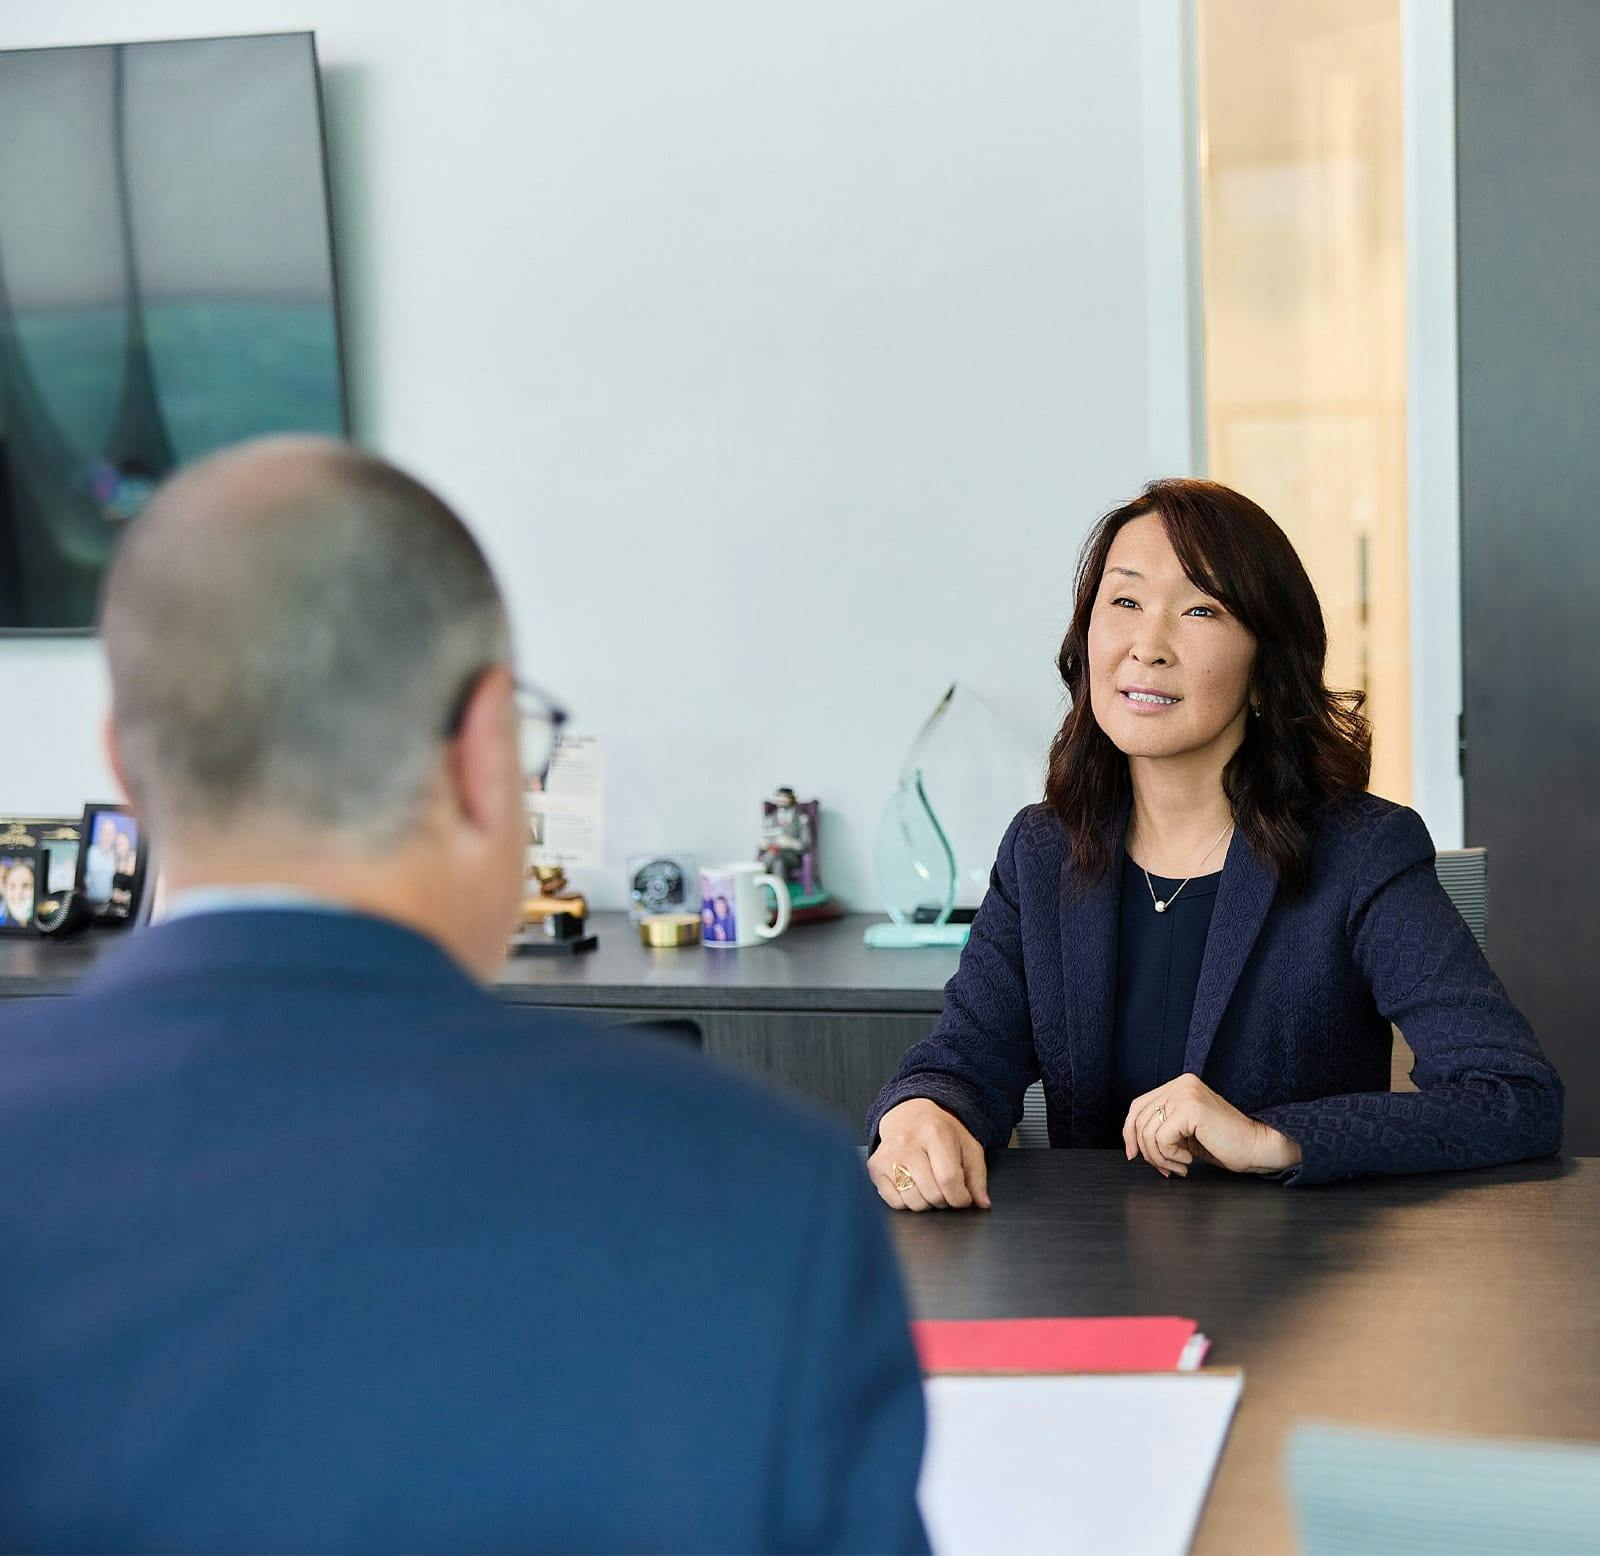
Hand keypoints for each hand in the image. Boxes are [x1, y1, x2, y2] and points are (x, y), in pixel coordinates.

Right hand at [869, 1098, 990, 1211]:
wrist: (909, 1113)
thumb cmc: (940, 1130)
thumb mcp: (967, 1145)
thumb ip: (977, 1176)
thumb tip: (983, 1203)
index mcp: (934, 1133)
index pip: (949, 1179)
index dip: (961, 1197)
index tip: (964, 1197)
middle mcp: (907, 1143)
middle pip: (933, 1194)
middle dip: (946, 1200)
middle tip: (945, 1187)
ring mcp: (888, 1155)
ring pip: (914, 1202)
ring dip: (927, 1202)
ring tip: (929, 1184)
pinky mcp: (875, 1167)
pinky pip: (896, 1203)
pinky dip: (908, 1201)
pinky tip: (913, 1184)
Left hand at [1121, 1073, 1301, 1177]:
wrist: (1258, 1147)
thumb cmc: (1225, 1143)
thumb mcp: (1184, 1132)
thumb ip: (1162, 1127)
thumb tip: (1132, 1143)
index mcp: (1178, 1086)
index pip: (1138, 1106)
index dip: (1130, 1132)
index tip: (1134, 1155)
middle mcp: (1181, 1084)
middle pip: (1139, 1118)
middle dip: (1146, 1150)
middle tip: (1164, 1168)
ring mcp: (1185, 1093)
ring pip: (1148, 1131)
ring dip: (1160, 1158)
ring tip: (1180, 1166)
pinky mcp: (1191, 1108)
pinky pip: (1162, 1138)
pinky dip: (1171, 1156)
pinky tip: (1189, 1160)